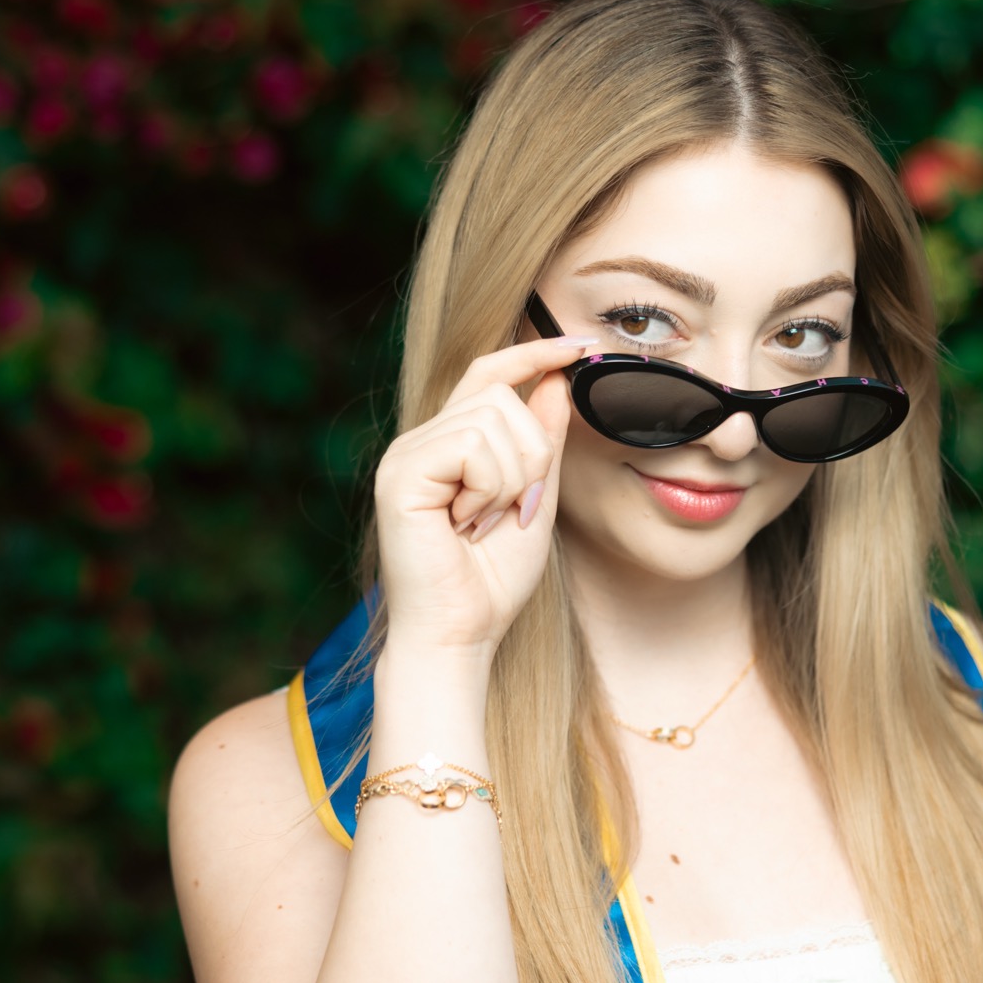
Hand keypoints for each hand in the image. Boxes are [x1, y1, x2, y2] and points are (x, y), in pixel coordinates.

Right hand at [372, 332, 592, 656]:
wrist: (460, 635)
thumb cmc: (492, 580)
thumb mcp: (536, 499)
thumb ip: (545, 442)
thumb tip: (558, 380)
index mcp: (449, 443)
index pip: (489, 373)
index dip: (535, 354)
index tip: (581, 347)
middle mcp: (421, 441)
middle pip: (500, 393)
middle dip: (532, 453)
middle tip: (515, 510)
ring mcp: (406, 455)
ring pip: (492, 419)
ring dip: (512, 478)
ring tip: (486, 522)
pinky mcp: (401, 474)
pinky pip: (472, 445)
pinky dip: (490, 487)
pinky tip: (467, 523)